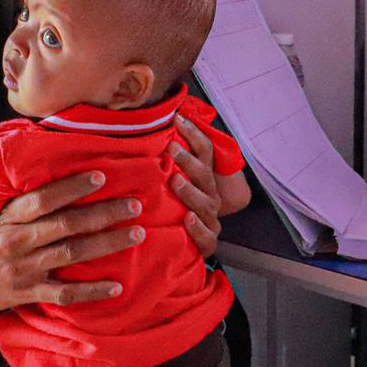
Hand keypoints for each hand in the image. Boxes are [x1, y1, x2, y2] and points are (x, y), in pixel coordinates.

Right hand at [0, 172, 143, 329]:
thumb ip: (8, 199)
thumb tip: (35, 168)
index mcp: (4, 218)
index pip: (41, 199)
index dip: (71, 187)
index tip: (100, 176)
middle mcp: (15, 242)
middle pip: (66, 225)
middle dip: (103, 214)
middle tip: (133, 204)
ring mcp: (22, 270)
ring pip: (71, 255)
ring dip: (107, 244)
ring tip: (135, 234)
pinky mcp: (25, 293)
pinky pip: (64, 293)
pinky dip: (92, 291)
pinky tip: (116, 286)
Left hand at [169, 115, 222, 256]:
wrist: (188, 247)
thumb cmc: (175, 208)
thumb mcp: (174, 182)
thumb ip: (169, 160)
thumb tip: (157, 126)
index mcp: (205, 179)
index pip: (205, 151)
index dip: (194, 134)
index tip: (178, 119)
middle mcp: (210, 196)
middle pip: (205, 175)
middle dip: (189, 161)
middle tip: (171, 149)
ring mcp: (210, 220)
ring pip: (205, 203)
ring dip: (190, 191)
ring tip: (175, 181)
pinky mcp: (207, 243)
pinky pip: (206, 236)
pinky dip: (197, 228)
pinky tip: (187, 219)